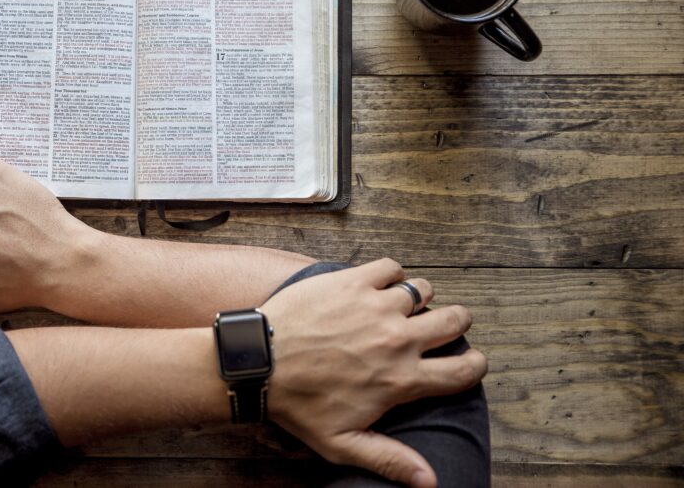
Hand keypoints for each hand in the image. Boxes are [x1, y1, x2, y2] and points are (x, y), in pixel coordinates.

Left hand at [260, 259, 486, 487]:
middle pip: (454, 322)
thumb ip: (390, 460)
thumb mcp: (342, 444)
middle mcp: (397, 339)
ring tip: (407, 307)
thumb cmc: (298, 405)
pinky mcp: (352, 281)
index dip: (475, 366)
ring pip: (424, 290)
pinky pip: (391, 267)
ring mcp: (375, 306)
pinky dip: (392, 274)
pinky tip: (381, 285)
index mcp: (401, 380)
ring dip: (422, 298)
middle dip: (456, 324)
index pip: (463, 371)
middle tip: (444, 327)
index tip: (471, 362)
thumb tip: (430, 482)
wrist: (259, 363)